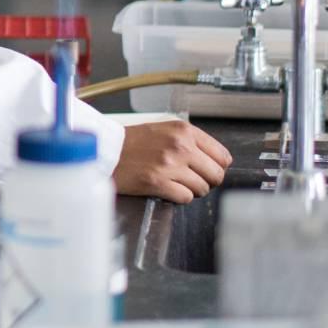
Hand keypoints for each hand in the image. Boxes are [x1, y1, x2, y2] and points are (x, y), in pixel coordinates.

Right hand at [111, 121, 231, 202]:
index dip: (216, 166)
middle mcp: (180, 146)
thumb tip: (214, 161)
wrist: (105, 149)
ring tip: (176, 183)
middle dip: (207, 181)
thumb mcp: (164, 129)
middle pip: (216, 175)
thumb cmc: (132, 141)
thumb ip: (190, 141)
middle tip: (193, 179)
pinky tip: (167, 189)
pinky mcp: (158, 183)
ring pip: (202, 188)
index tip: (207, 169)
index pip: (222, 156)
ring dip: (192, 190)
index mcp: (183, 131)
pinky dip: (179, 197)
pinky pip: (185, 198)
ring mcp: (169, 165)